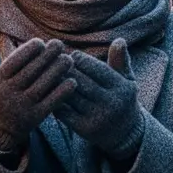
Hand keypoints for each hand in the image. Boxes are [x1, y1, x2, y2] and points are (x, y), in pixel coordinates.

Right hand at [0, 31, 76, 150]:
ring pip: (43, 85)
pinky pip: (51, 102)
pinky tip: (72, 80)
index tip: (41, 42)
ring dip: (58, 70)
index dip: (28, 50)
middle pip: (31, 72)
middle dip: (47, 56)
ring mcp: (21, 107)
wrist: (0, 128)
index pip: (14, 62)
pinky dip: (63, 91)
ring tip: (68, 59)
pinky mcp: (35, 118)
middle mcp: (7, 95)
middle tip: (59, 44)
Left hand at [55, 39, 144, 159]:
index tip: (70, 55)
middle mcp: (111, 104)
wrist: (123, 133)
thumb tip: (119, 39)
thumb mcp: (127, 79)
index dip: (79, 59)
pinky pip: (64, 111)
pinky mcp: (84, 129)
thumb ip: (121, 60)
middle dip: (65, 69)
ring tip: (46, 73)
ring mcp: (97, 118)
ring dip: (56, 83)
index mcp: (122, 88)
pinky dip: (54, 99)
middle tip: (52, 61)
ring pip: (70, 95)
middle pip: (80, 81)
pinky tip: (47, 91)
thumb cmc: (121, 97)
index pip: (94, 67)